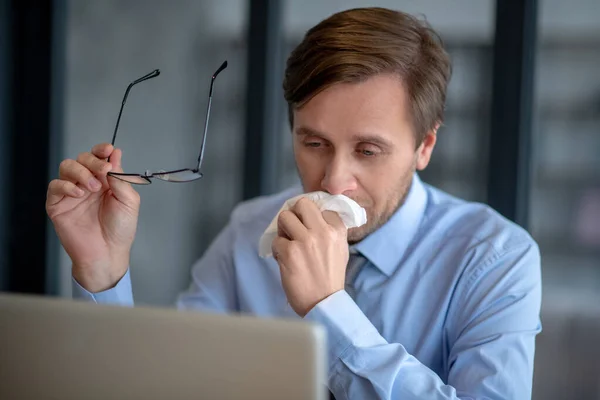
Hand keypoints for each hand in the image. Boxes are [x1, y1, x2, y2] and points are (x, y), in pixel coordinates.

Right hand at [46, 143, 140, 292]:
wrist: (107, 253)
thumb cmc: (120, 229)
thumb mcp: (129, 200)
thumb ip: (120, 177)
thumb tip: (115, 154)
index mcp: (106, 180)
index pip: (99, 157)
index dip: (101, 150)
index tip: (108, 149)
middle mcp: (88, 183)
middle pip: (82, 158)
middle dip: (93, 161)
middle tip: (103, 172)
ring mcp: (72, 193)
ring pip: (67, 167)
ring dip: (80, 172)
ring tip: (93, 188)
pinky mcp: (57, 204)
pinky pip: (55, 186)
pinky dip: (66, 185)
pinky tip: (79, 194)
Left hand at [272, 197, 348, 316]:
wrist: (325, 303)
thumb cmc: (331, 277)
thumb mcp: (340, 249)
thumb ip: (330, 230)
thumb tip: (314, 214)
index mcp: (337, 230)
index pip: (321, 206)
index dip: (312, 216)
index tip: (309, 227)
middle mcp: (322, 232)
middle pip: (302, 204)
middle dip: (294, 214)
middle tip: (293, 228)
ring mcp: (305, 241)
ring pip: (284, 217)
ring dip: (283, 230)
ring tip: (288, 244)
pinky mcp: (289, 252)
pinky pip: (276, 240)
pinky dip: (277, 250)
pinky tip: (285, 260)